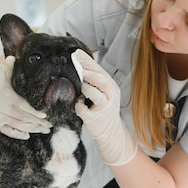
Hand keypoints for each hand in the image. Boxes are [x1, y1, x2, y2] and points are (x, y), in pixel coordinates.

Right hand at [0, 56, 51, 139]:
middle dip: (37, 123)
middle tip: (50, 125)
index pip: (21, 106)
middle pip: (22, 118)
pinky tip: (27, 135)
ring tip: (44, 129)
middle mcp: (0, 106)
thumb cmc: (2, 75)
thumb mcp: (6, 69)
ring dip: (32, 129)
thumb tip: (12, 59)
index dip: (33, 112)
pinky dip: (17, 134)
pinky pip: (7, 130)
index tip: (45, 116)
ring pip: (17, 125)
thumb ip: (10, 65)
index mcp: (5, 94)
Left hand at [73, 49, 137, 165]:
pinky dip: (79, 105)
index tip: (76, 55)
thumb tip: (81, 59)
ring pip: (96, 94)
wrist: (110, 132)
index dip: (88, 63)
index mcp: (111, 87)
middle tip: (76, 68)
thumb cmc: (103, 109)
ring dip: (85, 88)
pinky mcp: (95, 119)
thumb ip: (95, 78)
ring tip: (80, 87)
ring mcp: (104, 108)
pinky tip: (78, 103)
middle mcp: (110, 96)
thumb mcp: (104, 91)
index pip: (101, 71)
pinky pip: (84, 110)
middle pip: (101, 80)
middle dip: (87, 72)